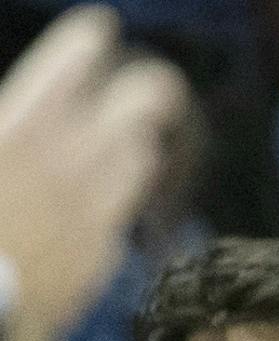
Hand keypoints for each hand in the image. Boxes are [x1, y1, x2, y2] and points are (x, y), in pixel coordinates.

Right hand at [0, 8, 186, 333]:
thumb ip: (8, 119)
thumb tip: (20, 114)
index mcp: (23, 127)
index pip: (76, 62)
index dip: (90, 40)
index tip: (98, 29)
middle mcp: (72, 163)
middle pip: (144, 102)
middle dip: (147, 87)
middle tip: (146, 83)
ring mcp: (94, 211)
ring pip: (141, 156)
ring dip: (131, 143)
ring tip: (117, 140)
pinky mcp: (99, 255)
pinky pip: (117, 216)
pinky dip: (108, 201)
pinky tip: (86, 202)